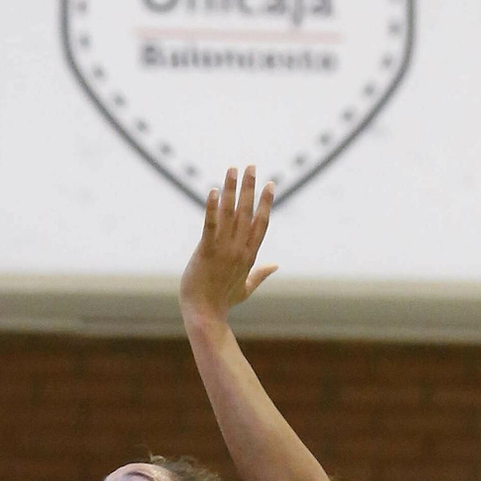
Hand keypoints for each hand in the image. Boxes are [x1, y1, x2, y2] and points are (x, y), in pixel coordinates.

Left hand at [179, 164, 278, 324]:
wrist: (205, 315)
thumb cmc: (223, 302)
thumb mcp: (246, 288)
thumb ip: (261, 274)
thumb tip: (275, 265)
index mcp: (249, 256)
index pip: (261, 224)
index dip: (266, 203)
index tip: (270, 184)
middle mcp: (239, 249)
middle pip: (248, 213)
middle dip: (250, 188)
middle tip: (252, 166)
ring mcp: (223, 250)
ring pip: (230, 214)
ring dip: (232, 190)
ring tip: (233, 169)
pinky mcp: (206, 252)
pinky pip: (210, 225)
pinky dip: (212, 208)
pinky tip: (214, 191)